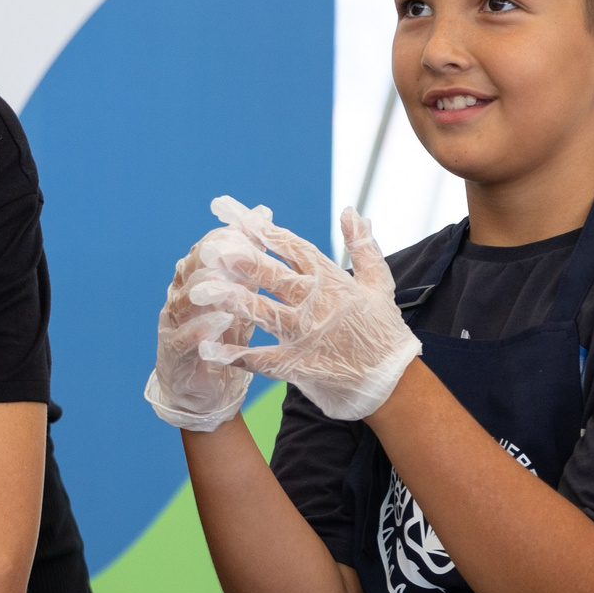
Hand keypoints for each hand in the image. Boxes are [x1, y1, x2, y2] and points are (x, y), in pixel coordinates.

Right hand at [144, 214, 267, 431]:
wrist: (206, 391)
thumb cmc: (224, 337)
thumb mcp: (242, 296)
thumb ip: (250, 260)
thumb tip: (263, 214)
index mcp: (194, 281)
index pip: (205, 251)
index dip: (224, 237)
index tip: (248, 226)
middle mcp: (179, 298)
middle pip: (190, 270)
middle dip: (210, 256)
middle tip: (232, 245)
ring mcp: (172, 326)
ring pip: (183, 301)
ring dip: (204, 289)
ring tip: (223, 280)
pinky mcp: (172, 355)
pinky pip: (182, 339)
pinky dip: (200, 329)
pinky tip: (220, 321)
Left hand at [190, 203, 420, 421]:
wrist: (392, 381)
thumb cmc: (384, 331)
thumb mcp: (378, 282)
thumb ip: (363, 245)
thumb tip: (350, 210)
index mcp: (332, 281)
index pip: (293, 249)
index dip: (266, 232)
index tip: (240, 218)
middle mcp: (315, 304)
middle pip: (272, 276)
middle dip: (241, 260)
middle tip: (214, 246)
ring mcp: (305, 334)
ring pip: (262, 312)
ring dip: (231, 300)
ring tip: (201, 289)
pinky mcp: (298, 365)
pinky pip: (261, 359)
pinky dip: (235, 355)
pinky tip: (209, 348)